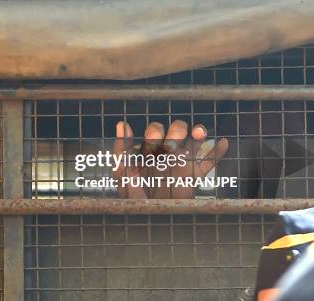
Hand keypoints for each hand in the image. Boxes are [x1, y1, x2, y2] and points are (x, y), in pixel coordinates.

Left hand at [113, 120, 228, 198]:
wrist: (149, 219)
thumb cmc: (131, 195)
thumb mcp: (121, 173)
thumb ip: (121, 151)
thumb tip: (121, 124)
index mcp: (150, 149)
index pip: (155, 130)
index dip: (156, 131)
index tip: (154, 139)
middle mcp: (167, 153)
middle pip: (177, 131)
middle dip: (177, 132)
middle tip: (172, 145)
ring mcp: (181, 163)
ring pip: (194, 142)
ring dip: (199, 133)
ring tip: (199, 132)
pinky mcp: (194, 176)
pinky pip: (208, 162)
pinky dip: (217, 152)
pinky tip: (223, 142)